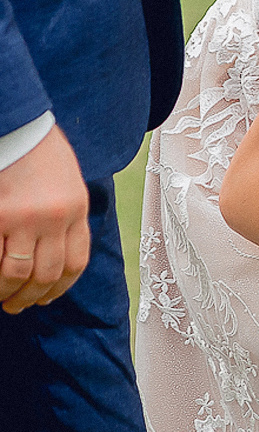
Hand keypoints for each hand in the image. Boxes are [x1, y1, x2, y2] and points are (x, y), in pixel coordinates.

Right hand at [0, 126, 91, 312]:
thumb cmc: (39, 152)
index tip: (47, 299)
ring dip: (7, 292)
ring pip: (17, 273)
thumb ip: (65, 216)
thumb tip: (54, 254)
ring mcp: (24, 218)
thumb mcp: (67, 184)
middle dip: (31, 297)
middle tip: (17, 306)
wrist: (19, 125)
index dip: (60, 288)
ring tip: (1, 299)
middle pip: (47, 274)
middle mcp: (55, 217)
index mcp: (77, 210)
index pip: (75, 262)